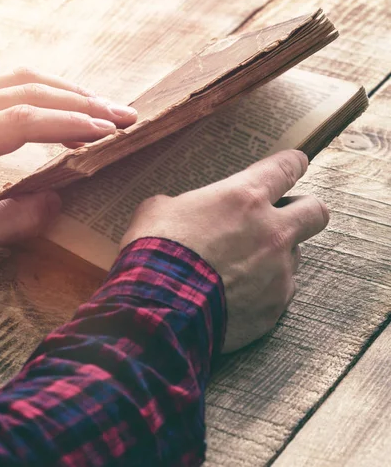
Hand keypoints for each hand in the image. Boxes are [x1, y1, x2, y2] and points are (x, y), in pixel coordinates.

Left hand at [0, 69, 136, 254]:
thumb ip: (15, 222)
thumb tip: (58, 202)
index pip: (23, 121)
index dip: (69, 123)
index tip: (106, 132)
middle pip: (31, 92)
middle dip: (84, 102)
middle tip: (125, 116)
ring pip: (24, 80)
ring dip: (69, 90)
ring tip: (104, 109)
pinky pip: (10, 83)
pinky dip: (46, 89)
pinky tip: (66, 102)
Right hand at [120, 150, 328, 351]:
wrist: (158, 308)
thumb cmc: (155, 251)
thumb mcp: (157, 210)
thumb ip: (184, 204)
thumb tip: (183, 211)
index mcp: (244, 198)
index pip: (286, 168)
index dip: (293, 164)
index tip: (295, 164)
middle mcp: (272, 231)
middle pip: (316, 212)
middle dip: (305, 210)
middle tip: (283, 216)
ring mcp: (278, 271)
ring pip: (295, 256)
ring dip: (275, 256)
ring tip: (241, 266)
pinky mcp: (275, 307)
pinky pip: (279, 292)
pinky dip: (263, 290)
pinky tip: (235, 296)